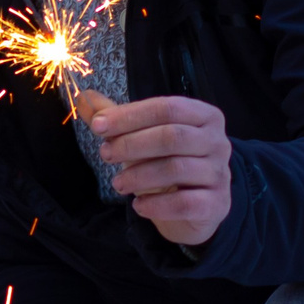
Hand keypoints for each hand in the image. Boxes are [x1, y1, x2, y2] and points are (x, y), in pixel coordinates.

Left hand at [78, 92, 231, 245]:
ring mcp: (219, 173)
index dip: (130, 116)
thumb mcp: (143, 137)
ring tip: (118, 184)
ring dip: (139, 176)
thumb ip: (117, 119)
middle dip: (131, 145)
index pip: (167, 108)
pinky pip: (185, 203)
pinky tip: (138, 206)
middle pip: (172, 136)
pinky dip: (157, 205)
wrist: (196, 206)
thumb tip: (84, 97)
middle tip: (105, 155)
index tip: (98, 126)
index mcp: (204, 116)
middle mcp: (218, 141)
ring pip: (176, 169)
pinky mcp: (216, 203)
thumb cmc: (167, 163)